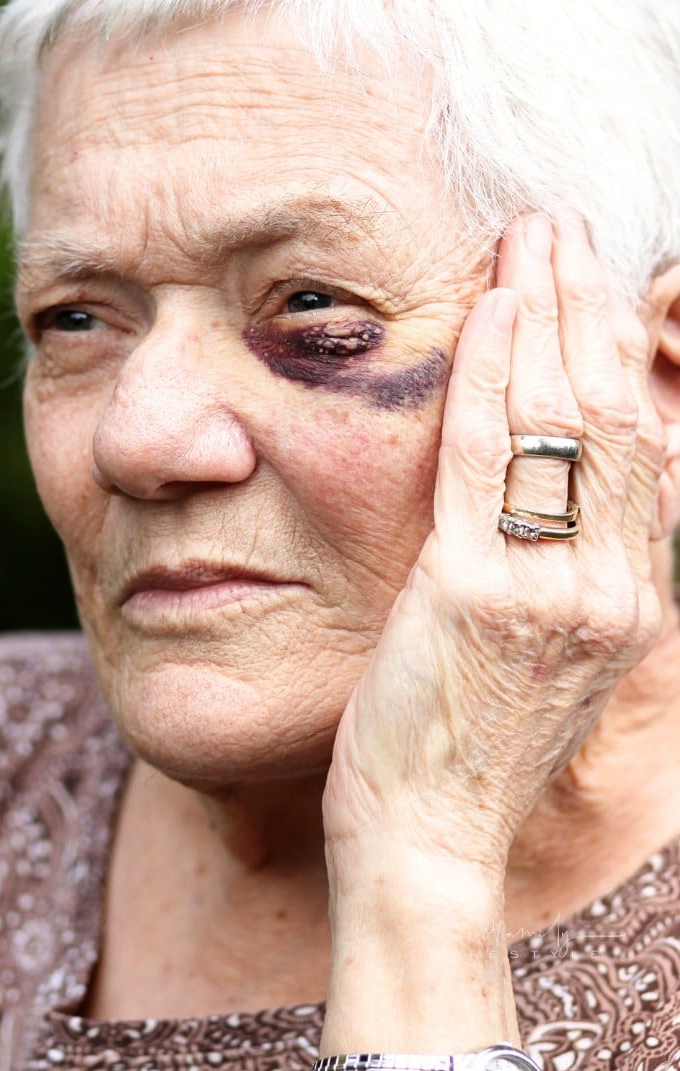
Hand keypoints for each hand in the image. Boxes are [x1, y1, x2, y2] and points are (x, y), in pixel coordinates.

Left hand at [318, 213, 664, 1052]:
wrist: (427, 841)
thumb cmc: (466, 743)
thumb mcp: (546, 654)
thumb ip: (570, 571)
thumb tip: (572, 493)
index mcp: (631, 599)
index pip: (643, 445)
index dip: (620, 351)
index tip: (590, 283)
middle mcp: (612, 590)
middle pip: (616, 414)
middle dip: (589, 308)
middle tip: (562, 229)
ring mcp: (553, 592)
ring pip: (566, 422)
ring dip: (548, 316)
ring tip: (530, 239)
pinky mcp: (477, 595)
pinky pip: (491, 462)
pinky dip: (495, 378)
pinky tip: (490, 311)